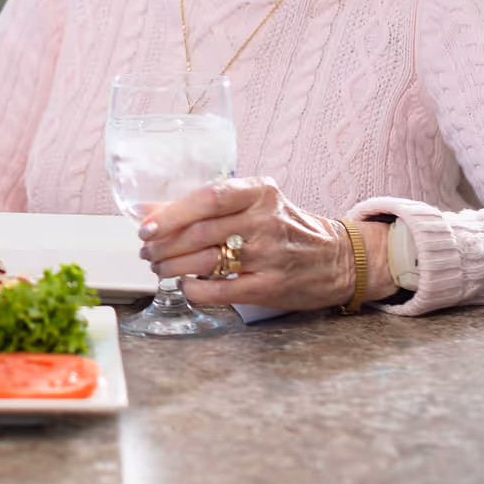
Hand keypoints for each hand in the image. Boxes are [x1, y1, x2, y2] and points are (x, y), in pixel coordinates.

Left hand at [136, 180, 395, 311]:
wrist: (337, 258)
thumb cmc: (285, 227)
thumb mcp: (254, 204)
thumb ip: (205, 205)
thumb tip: (147, 208)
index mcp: (260, 192)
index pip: (208, 197)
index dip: (171, 213)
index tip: (146, 226)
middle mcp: (265, 220)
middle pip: (200, 232)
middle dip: (163, 245)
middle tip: (147, 250)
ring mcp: (269, 255)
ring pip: (205, 261)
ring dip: (172, 267)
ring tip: (160, 267)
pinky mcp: (270, 286)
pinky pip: (219, 291)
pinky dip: (194, 290)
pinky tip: (186, 286)